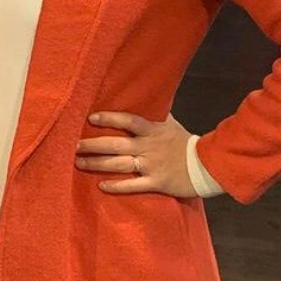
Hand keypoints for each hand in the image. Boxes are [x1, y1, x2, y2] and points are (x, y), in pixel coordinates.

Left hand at [75, 111, 196, 197]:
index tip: (90, 118)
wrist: (207, 165)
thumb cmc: (185, 142)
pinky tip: (101, 185)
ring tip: (79, 163)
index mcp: (152, 130)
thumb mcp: (170, 123)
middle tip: (73, 145)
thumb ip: (154, 112)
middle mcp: (148, 147)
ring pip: (119, 164)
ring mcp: (151, 165)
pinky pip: (133, 185)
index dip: (109, 118)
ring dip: (97, 164)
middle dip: (93, 145)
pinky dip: (117, 186)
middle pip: (116, 145)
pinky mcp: (156, 182)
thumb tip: (143, 94)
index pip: (128, 121)